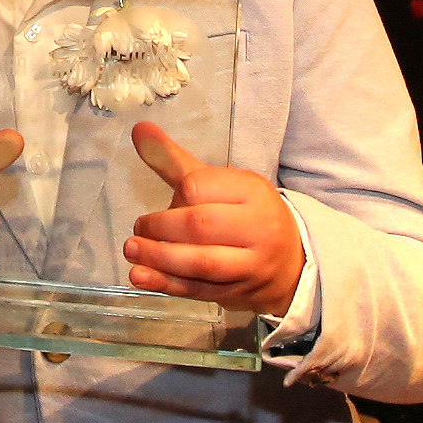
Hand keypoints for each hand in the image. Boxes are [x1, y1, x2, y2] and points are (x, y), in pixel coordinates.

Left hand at [122, 126, 304, 313]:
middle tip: (138, 229)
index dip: (178, 195)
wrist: (290, 263)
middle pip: (201, 225)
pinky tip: (139, 277)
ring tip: (131, 249)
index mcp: (253, 191)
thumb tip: (139, 129)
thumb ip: (175, 160)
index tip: (168, 202)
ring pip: (201, 262)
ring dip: (159, 257)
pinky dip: (165, 284)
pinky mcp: (237, 293)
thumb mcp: (219, 183)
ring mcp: (250, 265)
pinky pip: (198, 290)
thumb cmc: (246, 215)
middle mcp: (257, 227)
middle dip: (161, 227)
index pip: (202, 187)